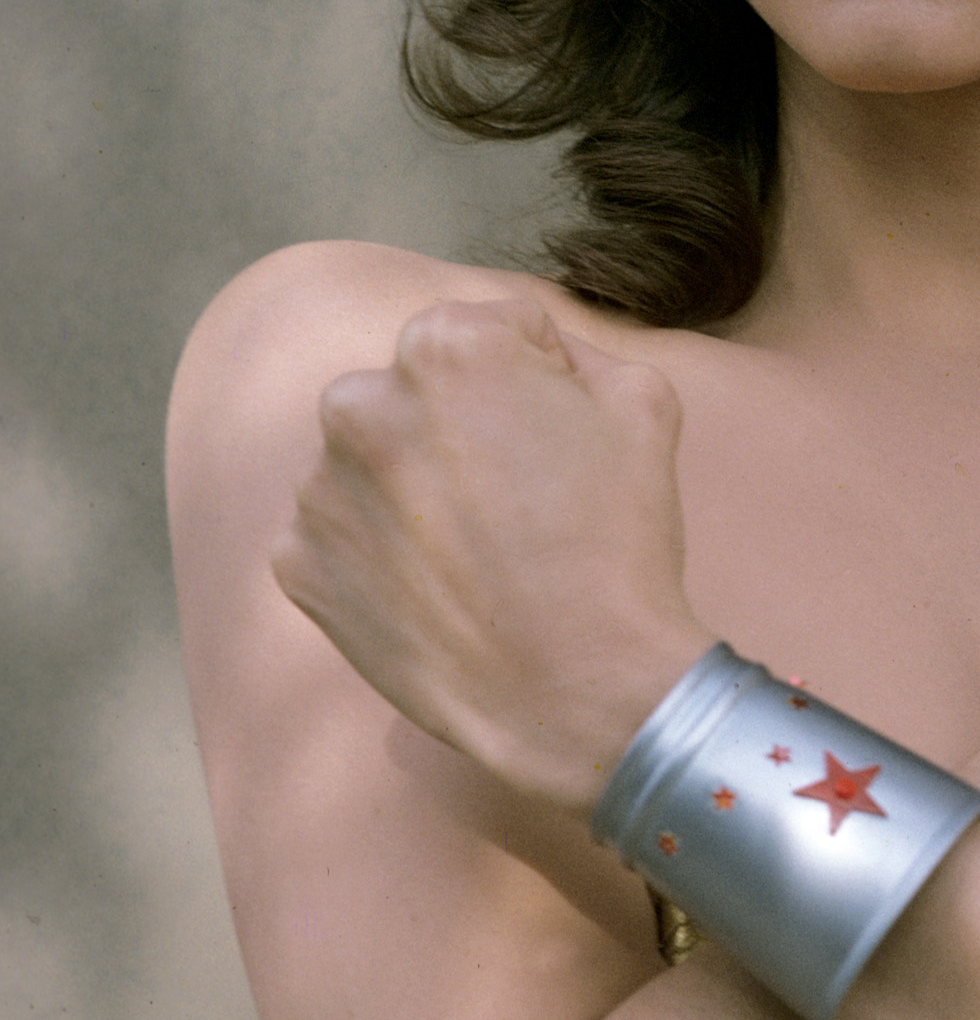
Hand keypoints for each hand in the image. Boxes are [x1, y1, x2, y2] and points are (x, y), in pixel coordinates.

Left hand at [273, 296, 708, 803]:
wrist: (573, 687)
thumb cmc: (616, 541)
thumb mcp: (643, 402)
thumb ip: (576, 350)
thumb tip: (532, 357)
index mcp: (444, 345)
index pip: (491, 333)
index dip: (538, 385)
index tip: (557, 444)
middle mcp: (360, 401)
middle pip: (416, 394)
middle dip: (457, 429)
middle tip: (515, 502)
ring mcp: (317, 487)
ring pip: (372, 464)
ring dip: (412, 489)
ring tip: (476, 554)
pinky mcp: (297, 563)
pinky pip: (340, 536)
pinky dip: (378, 555)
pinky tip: (438, 590)